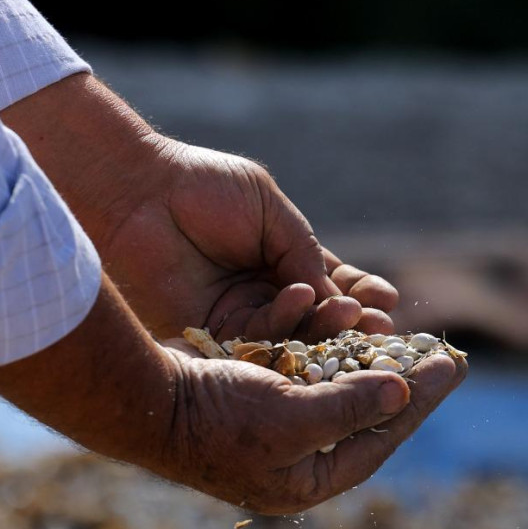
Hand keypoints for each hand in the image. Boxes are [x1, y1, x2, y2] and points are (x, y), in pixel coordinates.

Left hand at [100, 138, 400, 342]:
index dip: (360, 296)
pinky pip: (254, 340)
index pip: (330, 288)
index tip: (388, 302)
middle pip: (316, 321)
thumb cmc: (202, 188)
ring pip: (289, 335)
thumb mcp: (270, 212)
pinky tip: (303, 301)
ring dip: (323, 325)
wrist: (139, 195)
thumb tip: (337, 295)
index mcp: (280, 263)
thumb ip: (303, 251)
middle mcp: (262, 297)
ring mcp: (236, 319)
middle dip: (350, 323)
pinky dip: (281, 322)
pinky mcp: (208, 335)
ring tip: (350, 313)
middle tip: (381, 327)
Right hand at [159, 341, 466, 513]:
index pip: (377, 439)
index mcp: (303, 481)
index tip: (452, 364)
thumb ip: (350, 407)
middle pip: (361, 417)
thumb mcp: (291, 418)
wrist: (143, 399)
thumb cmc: (215, 418)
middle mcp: (289, 459)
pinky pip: (302, 373)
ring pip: (334, 391)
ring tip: (405, 335)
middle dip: (401, 383)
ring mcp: (268, 428)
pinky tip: (349, 325)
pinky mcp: (249, 395)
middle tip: (442, 353)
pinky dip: (327, 348)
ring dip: (368, 363)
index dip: (417, 402)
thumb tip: (403, 392)